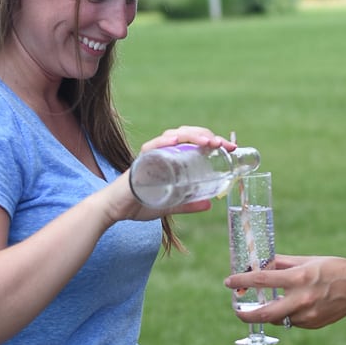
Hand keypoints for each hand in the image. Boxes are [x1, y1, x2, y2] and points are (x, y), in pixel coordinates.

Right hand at [105, 125, 236, 222]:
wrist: (114, 210)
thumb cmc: (138, 204)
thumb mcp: (170, 205)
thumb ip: (187, 204)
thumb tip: (209, 204)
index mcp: (171, 158)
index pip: (195, 142)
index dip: (214, 142)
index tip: (231, 147)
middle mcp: (163, 151)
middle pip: (188, 134)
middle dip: (208, 136)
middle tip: (225, 144)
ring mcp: (151, 154)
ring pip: (174, 136)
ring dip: (193, 136)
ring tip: (209, 142)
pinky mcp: (140, 160)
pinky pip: (152, 146)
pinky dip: (164, 142)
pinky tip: (176, 141)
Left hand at [224, 253, 345, 328]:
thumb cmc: (333, 269)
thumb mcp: (308, 261)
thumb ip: (284, 263)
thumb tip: (262, 263)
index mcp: (298, 278)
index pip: (262, 280)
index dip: (241, 281)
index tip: (228, 282)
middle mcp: (301, 298)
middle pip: (264, 312)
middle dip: (245, 314)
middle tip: (237, 311)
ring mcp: (307, 314)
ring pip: (277, 318)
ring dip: (269, 312)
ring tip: (267, 304)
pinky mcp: (312, 324)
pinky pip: (292, 321)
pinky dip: (287, 314)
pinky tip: (294, 305)